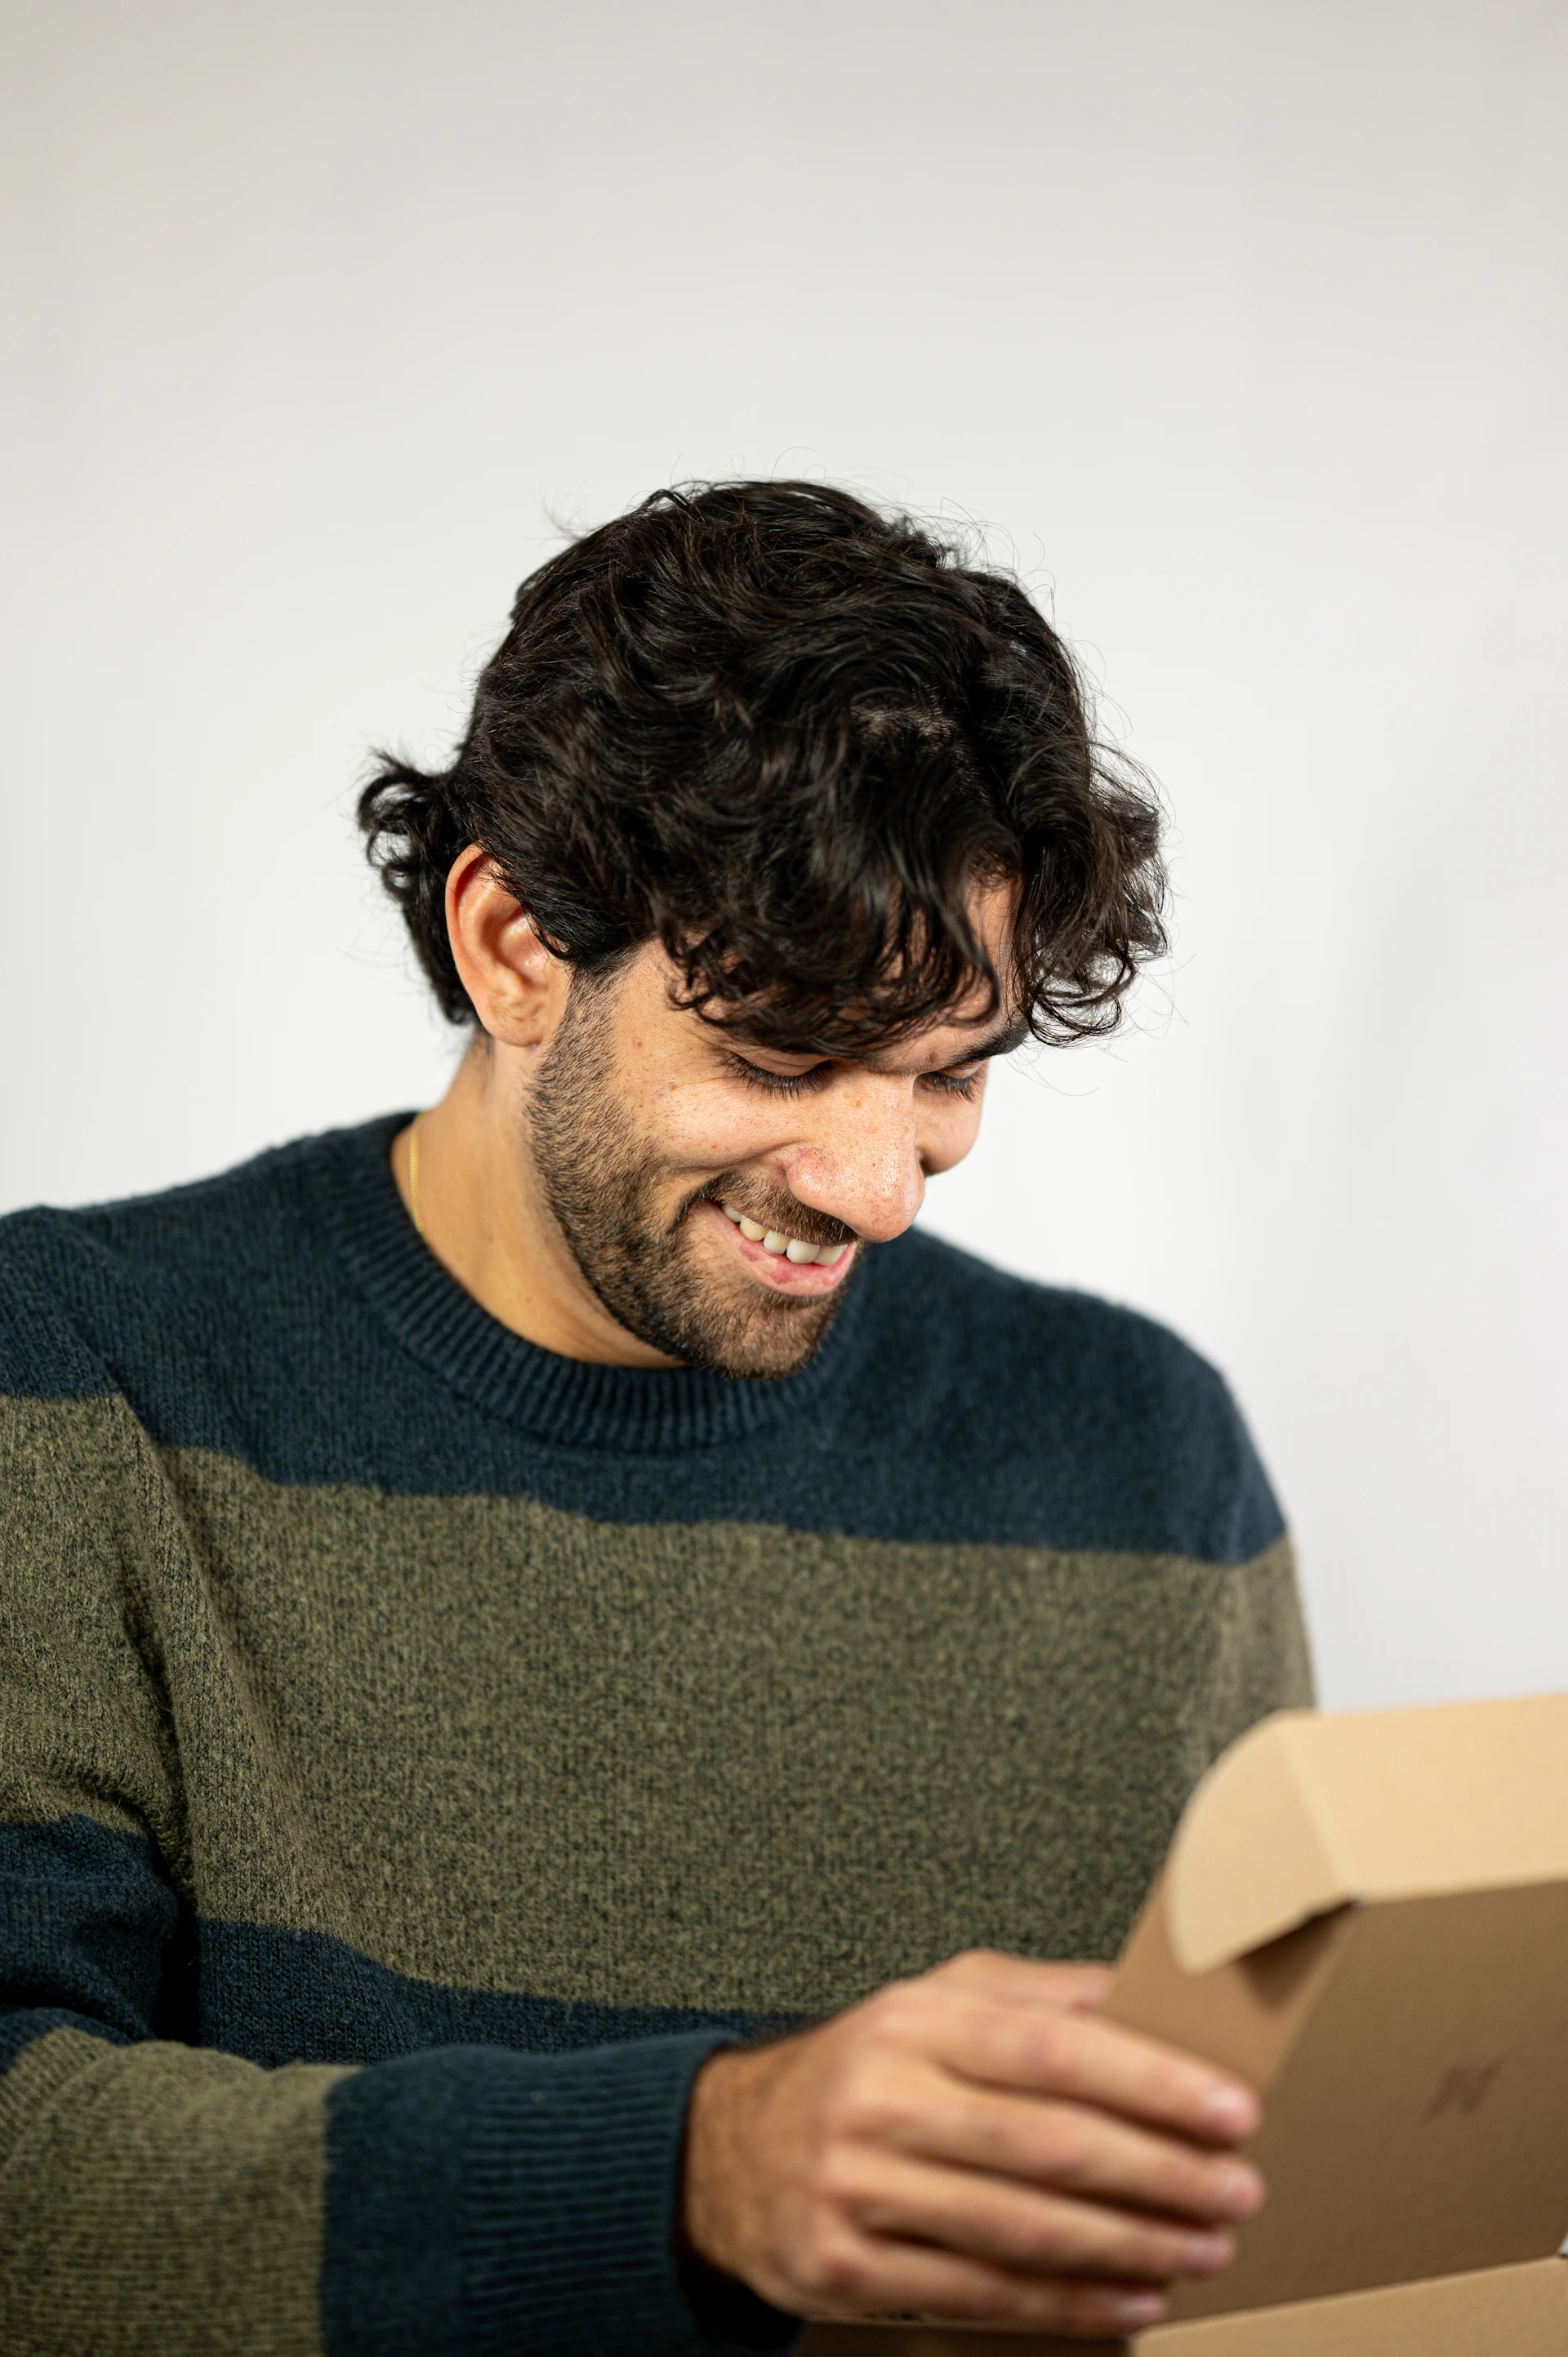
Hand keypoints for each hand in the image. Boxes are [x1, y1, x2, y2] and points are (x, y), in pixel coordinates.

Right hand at [681, 1949, 1263, 2339]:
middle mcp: (883, 2097)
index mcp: (916, 2022)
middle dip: (1159, 2173)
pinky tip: (1131, 2298)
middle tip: (1237, 2189)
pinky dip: (1067, 2304)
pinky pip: (978, 2292)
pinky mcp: (846, 2265)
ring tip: (1203, 2247)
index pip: (1054, 2049)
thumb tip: (1151, 1992)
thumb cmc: (863, 2068)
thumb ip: (1040, 1997)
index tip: (1230, 2107)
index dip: (1152, 2081)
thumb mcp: (936, 2001)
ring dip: (1130, 2245)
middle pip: (1048, 2145)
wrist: (729, 2148)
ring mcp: (859, 2187)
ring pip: (1020, 2228)